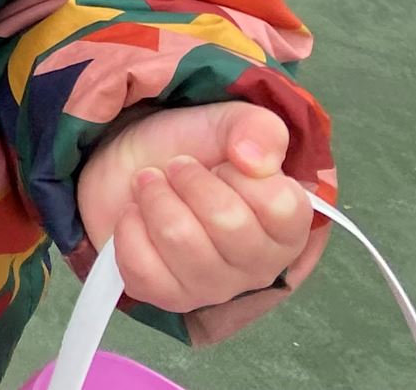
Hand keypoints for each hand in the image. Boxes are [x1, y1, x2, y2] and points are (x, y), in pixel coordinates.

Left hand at [77, 105, 317, 313]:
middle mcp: (259, 265)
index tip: (223, 162)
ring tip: (150, 182)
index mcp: (287, 226)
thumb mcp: (228, 121)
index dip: (242, 173)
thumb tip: (254, 160)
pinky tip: (134, 214)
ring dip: (154, 196)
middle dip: (188, 178)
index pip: (282, 207)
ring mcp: (214, 287)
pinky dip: (129, 228)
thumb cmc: (189, 145)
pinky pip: (144, 269)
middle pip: (228, 223)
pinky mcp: (168, 295)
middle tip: (175, 166)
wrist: (130, 161)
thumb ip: (257, 129)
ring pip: (180, 240)